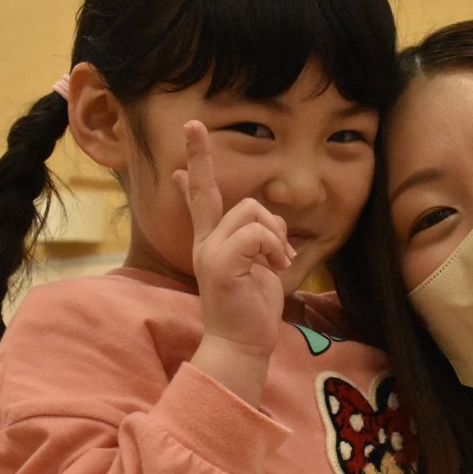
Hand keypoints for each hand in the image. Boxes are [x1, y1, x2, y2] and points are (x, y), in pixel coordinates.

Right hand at [176, 121, 294, 401]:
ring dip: (276, 236)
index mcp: (212, 241)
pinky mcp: (221, 263)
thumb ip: (258, 241)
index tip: (193, 129)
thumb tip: (268, 223)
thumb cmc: (252, 309)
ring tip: (279, 266)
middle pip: (230, 198)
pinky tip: (276, 269)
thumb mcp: (259, 268)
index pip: (201, 194)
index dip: (198, 159)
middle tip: (275, 256)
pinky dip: (274, 247)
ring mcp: (210, 251)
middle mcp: (205, 242)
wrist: (242, 344)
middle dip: (262, 218)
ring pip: (251, 212)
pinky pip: (255, 233)